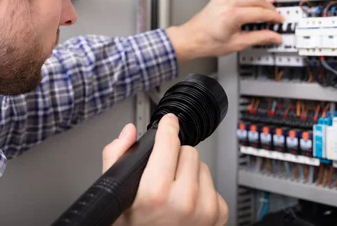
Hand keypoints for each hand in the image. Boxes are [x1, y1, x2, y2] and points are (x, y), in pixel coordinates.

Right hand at [103, 115, 227, 225]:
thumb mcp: (116, 198)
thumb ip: (116, 157)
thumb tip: (129, 133)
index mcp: (156, 194)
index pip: (169, 142)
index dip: (167, 128)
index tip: (168, 123)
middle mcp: (185, 201)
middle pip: (187, 150)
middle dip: (174, 159)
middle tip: (162, 177)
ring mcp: (206, 208)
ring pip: (202, 165)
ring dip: (189, 173)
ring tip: (173, 194)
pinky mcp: (220, 214)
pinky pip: (213, 183)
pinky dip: (201, 189)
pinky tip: (186, 205)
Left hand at [166, 0, 283, 61]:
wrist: (191, 38)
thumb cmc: (207, 42)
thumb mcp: (237, 44)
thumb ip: (258, 38)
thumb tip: (274, 37)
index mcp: (231, 15)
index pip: (259, 12)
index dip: (273, 16)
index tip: (280, 20)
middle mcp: (226, 2)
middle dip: (269, 6)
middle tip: (277, 15)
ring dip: (262, 0)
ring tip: (271, 7)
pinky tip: (257, 3)